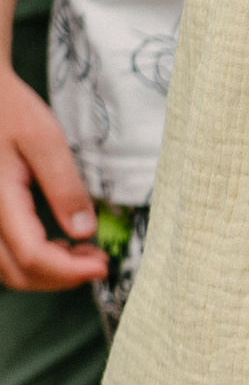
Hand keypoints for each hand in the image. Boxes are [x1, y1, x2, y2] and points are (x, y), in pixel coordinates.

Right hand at [0, 68, 104, 291]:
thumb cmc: (8, 107)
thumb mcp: (44, 139)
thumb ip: (64, 185)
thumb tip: (85, 231)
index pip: (33, 256)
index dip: (71, 271)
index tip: (103, 265)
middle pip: (18, 274)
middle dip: (62, 277)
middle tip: (98, 261)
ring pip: (8, 270)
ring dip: (47, 273)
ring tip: (81, 253)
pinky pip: (2, 255)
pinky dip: (31, 261)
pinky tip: (56, 244)